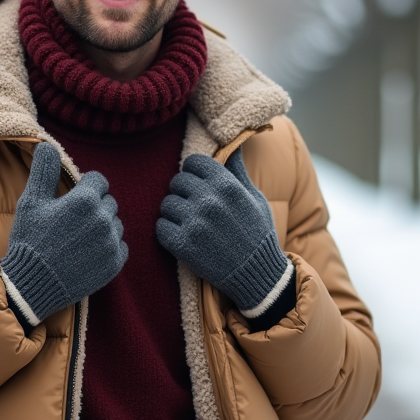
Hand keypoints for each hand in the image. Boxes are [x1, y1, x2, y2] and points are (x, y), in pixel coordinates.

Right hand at [1, 142, 126, 326]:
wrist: (33, 284)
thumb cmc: (30, 241)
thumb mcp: (31, 202)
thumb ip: (43, 170)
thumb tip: (47, 145)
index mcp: (84, 200)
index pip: (99, 180)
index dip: (85, 188)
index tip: (72, 200)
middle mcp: (103, 219)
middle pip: (108, 201)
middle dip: (93, 207)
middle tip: (72, 222)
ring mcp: (111, 242)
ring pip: (115, 223)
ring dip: (102, 226)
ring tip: (79, 238)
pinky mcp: (115, 263)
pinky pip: (121, 245)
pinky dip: (108, 247)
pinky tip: (88, 253)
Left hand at [156, 149, 289, 312]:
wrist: (258, 274)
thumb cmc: (258, 233)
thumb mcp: (255, 198)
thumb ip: (237, 171)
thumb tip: (232, 145)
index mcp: (227, 185)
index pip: (193, 162)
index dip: (194, 173)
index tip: (198, 184)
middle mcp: (209, 200)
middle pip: (177, 182)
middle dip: (183, 193)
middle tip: (194, 207)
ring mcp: (194, 223)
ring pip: (166, 204)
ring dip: (174, 214)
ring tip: (189, 224)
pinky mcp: (183, 245)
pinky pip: (160, 227)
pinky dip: (168, 232)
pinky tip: (182, 237)